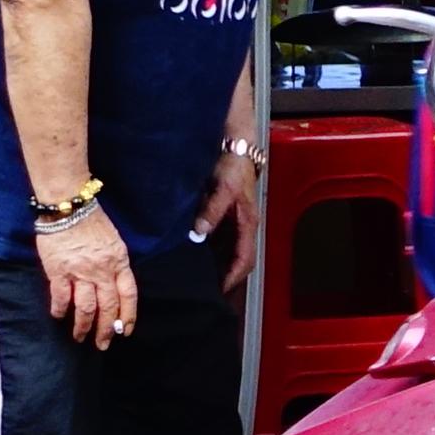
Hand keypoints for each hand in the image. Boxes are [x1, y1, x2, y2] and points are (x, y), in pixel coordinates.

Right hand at [37, 211, 139, 345]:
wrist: (69, 206)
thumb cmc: (92, 221)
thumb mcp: (114, 242)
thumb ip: (115, 265)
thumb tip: (114, 288)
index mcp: (119, 261)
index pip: (128, 294)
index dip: (127, 315)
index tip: (124, 331)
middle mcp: (102, 270)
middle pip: (108, 306)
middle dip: (106, 329)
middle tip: (102, 344)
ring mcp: (80, 272)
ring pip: (86, 307)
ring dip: (83, 326)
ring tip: (80, 337)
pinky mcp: (59, 271)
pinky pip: (61, 297)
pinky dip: (60, 310)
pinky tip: (59, 316)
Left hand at [195, 141, 262, 289]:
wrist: (235, 142)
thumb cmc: (235, 164)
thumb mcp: (225, 187)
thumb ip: (213, 210)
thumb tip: (199, 233)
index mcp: (247, 224)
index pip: (244, 261)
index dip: (232, 279)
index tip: (216, 292)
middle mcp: (240, 227)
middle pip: (232, 260)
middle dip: (219, 274)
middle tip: (198, 287)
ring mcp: (230, 221)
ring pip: (222, 250)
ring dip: (210, 261)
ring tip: (189, 272)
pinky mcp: (219, 213)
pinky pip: (212, 237)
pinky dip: (202, 246)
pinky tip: (186, 248)